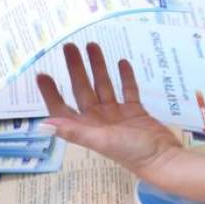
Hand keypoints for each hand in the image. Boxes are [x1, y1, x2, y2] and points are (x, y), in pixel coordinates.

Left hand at [38, 43, 183, 175]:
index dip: (50, 93)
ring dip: (98, 66)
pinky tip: (121, 62)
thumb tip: (42, 125)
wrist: (163, 158)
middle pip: (82, 90)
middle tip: (69, 46)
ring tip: (92, 45)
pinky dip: (125, 77)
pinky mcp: (135, 112)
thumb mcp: (100, 140)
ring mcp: (117, 115)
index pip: (62, 109)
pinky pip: (127, 90)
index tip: (42, 73)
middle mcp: (98, 120)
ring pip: (103, 85)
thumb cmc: (130, 152)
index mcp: (86, 128)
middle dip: (75, 68)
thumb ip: (73, 131)